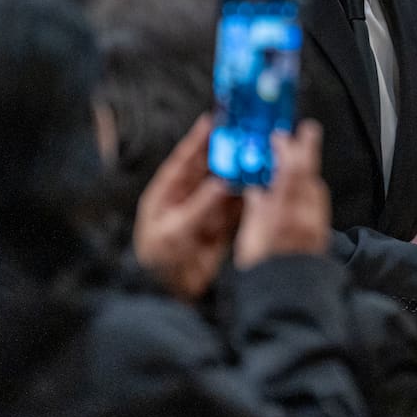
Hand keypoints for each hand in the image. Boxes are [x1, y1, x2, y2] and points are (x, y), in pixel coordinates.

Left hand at [133, 114, 241, 300]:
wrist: (166, 296)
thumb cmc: (157, 261)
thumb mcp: (175, 231)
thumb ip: (200, 206)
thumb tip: (222, 182)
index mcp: (165, 194)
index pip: (184, 160)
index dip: (198, 140)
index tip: (212, 119)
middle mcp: (185, 200)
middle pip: (207, 169)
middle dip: (224, 152)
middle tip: (243, 133)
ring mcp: (202, 213)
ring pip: (224, 187)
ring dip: (239, 173)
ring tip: (257, 156)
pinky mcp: (217, 229)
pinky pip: (233, 208)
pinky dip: (246, 197)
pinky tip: (259, 186)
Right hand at [234, 121, 330, 268]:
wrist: (286, 300)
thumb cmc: (263, 270)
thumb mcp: (250, 237)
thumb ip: (257, 210)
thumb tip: (257, 192)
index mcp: (285, 211)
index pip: (292, 170)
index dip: (290, 149)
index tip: (284, 135)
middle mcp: (305, 215)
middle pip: (310, 175)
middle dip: (307, 152)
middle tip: (306, 133)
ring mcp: (316, 225)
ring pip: (316, 189)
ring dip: (309, 172)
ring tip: (299, 162)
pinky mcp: (320, 236)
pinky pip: (317, 205)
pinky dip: (310, 192)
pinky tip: (302, 193)